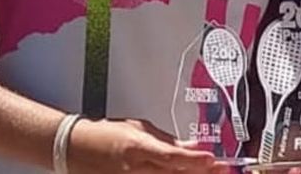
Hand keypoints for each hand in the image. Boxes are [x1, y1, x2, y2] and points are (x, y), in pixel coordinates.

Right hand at [72, 118, 218, 173]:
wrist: (77, 150)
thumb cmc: (106, 136)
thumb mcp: (139, 130)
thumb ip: (167, 141)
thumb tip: (191, 146)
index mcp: (138, 148)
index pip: (171, 157)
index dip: (194, 160)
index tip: (213, 159)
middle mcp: (136, 170)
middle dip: (200, 173)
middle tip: (223, 170)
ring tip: (209, 173)